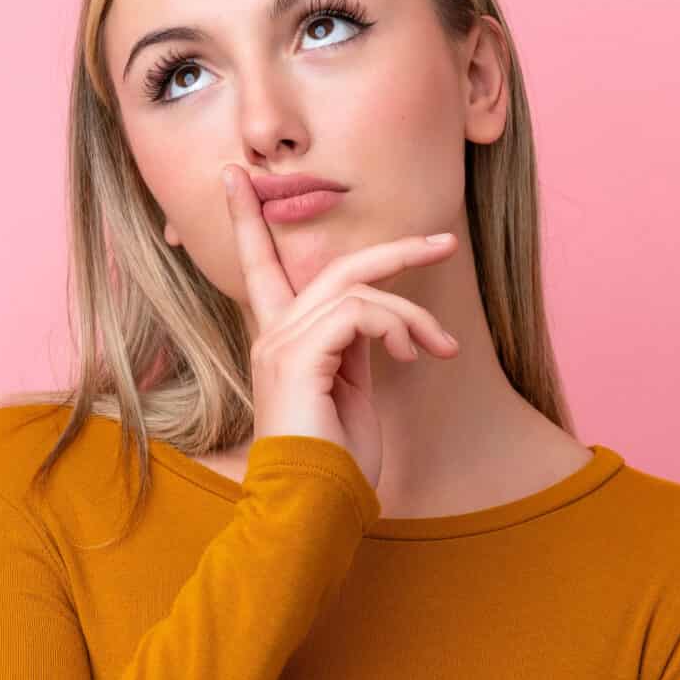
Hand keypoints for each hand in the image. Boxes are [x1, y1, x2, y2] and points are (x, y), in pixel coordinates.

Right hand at [225, 164, 461, 492]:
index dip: (246, 221)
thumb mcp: (351, 392)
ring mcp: (282, 343)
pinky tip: (414, 357)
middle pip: (336, 264)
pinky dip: (399, 328)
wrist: (313, 504)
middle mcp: (273, 334)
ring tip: (441, 348)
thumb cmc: (336, 460)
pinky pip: (362, 312)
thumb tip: (384, 321)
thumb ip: (354, 348)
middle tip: (446, 243)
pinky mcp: (300, 354)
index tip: (234, 175)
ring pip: (359, 287)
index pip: (260, 268)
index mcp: (280, 341)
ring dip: (413, 315)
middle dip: (397, 249)